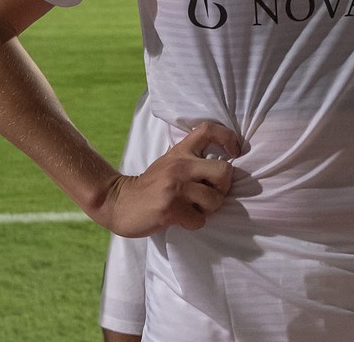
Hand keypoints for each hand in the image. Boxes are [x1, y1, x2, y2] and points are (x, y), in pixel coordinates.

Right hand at [100, 121, 242, 237]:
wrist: (119, 202)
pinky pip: (199, 220)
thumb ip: (192, 160)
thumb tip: (225, 169)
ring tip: (192, 208)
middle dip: (223, 188)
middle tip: (211, 194)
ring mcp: (175, 186)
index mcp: (181, 151)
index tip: (234, 152)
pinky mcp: (170, 208)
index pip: (208, 129)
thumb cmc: (150, 186)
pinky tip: (180, 219)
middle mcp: (180, 165)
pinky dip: (193, 223)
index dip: (228, 138)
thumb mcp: (169, 162)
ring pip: (214, 200)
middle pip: (224, 172)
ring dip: (207, 210)